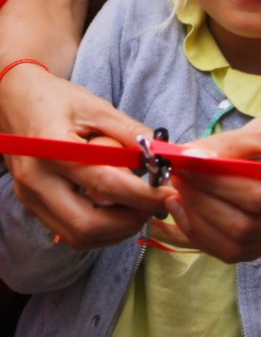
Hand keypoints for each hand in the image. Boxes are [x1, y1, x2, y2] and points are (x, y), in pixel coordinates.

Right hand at [1, 65, 172, 249]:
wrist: (13, 100)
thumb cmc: (56, 99)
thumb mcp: (96, 107)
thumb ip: (130, 132)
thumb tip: (164, 153)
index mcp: (54, 148)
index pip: (105, 184)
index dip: (143, 195)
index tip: (170, 194)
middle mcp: (37, 180)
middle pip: (88, 224)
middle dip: (129, 222)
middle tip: (155, 206)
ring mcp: (31, 197)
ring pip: (77, 236)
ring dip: (115, 231)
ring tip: (138, 208)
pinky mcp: (31, 206)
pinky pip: (67, 231)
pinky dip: (98, 229)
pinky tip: (116, 210)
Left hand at [165, 113, 260, 263]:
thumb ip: (227, 145)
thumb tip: (189, 157)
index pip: (257, 196)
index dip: (215, 185)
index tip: (182, 167)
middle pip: (245, 226)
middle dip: (202, 204)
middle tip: (175, 181)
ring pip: (238, 246)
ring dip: (199, 225)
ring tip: (176, 198)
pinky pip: (237, 251)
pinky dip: (207, 236)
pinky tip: (188, 214)